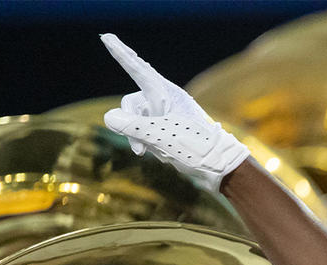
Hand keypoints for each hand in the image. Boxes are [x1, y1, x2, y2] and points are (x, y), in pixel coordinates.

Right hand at [99, 33, 249, 192]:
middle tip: (139, 149)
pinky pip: (144, 130)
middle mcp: (165, 99)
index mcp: (166, 93)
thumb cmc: (195, 147)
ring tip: (150, 154)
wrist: (219, 166)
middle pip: (131, 102)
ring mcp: (165, 114)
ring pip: (135, 120)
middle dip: (128, 123)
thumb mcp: (161, 136)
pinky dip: (144, 141)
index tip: (107, 37)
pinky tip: (158, 153)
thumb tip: (109, 117)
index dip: (121, 53)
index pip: (138, 69)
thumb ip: (133, 126)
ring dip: (136, 137)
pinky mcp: (166, 128)